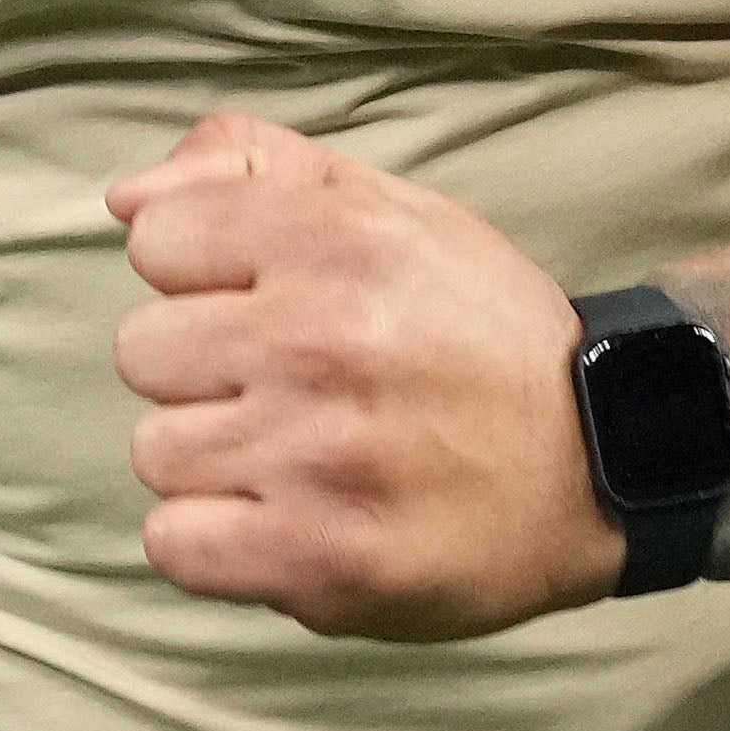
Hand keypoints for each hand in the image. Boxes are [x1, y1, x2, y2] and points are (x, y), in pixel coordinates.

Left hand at [103, 114, 625, 640]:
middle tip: (293, 389)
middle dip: (208, 370)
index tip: (269, 304)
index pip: (156, 242)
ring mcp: (317, 457)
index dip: (208, 276)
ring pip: (157, 452)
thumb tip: (126, 198)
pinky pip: (174, 544)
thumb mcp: (391, 210)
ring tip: (302, 457)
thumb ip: (253, 170)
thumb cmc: (478, 330)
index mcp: (335, 239)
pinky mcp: (321, 560)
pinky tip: (281, 520)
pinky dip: (216, 542)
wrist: (602, 458)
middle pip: (143, 352)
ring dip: (217, 460)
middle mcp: (320, 340)